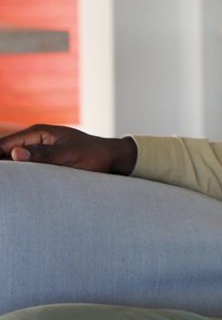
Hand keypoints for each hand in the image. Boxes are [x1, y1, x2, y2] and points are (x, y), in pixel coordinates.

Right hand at [0, 124, 136, 174]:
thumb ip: (44, 154)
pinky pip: (25, 166)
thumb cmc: (93, 154)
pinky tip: (16, 186)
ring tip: (7, 187)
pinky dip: (20, 175)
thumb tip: (15, 154)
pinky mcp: (45, 159)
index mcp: (37, 132)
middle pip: (5, 152)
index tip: (0, 177)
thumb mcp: (69, 155)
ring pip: (14, 160)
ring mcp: (39, 149)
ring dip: (10, 172)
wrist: (112, 157)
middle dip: (3, 168)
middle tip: (3, 184)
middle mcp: (35, 138)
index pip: (3, 144)